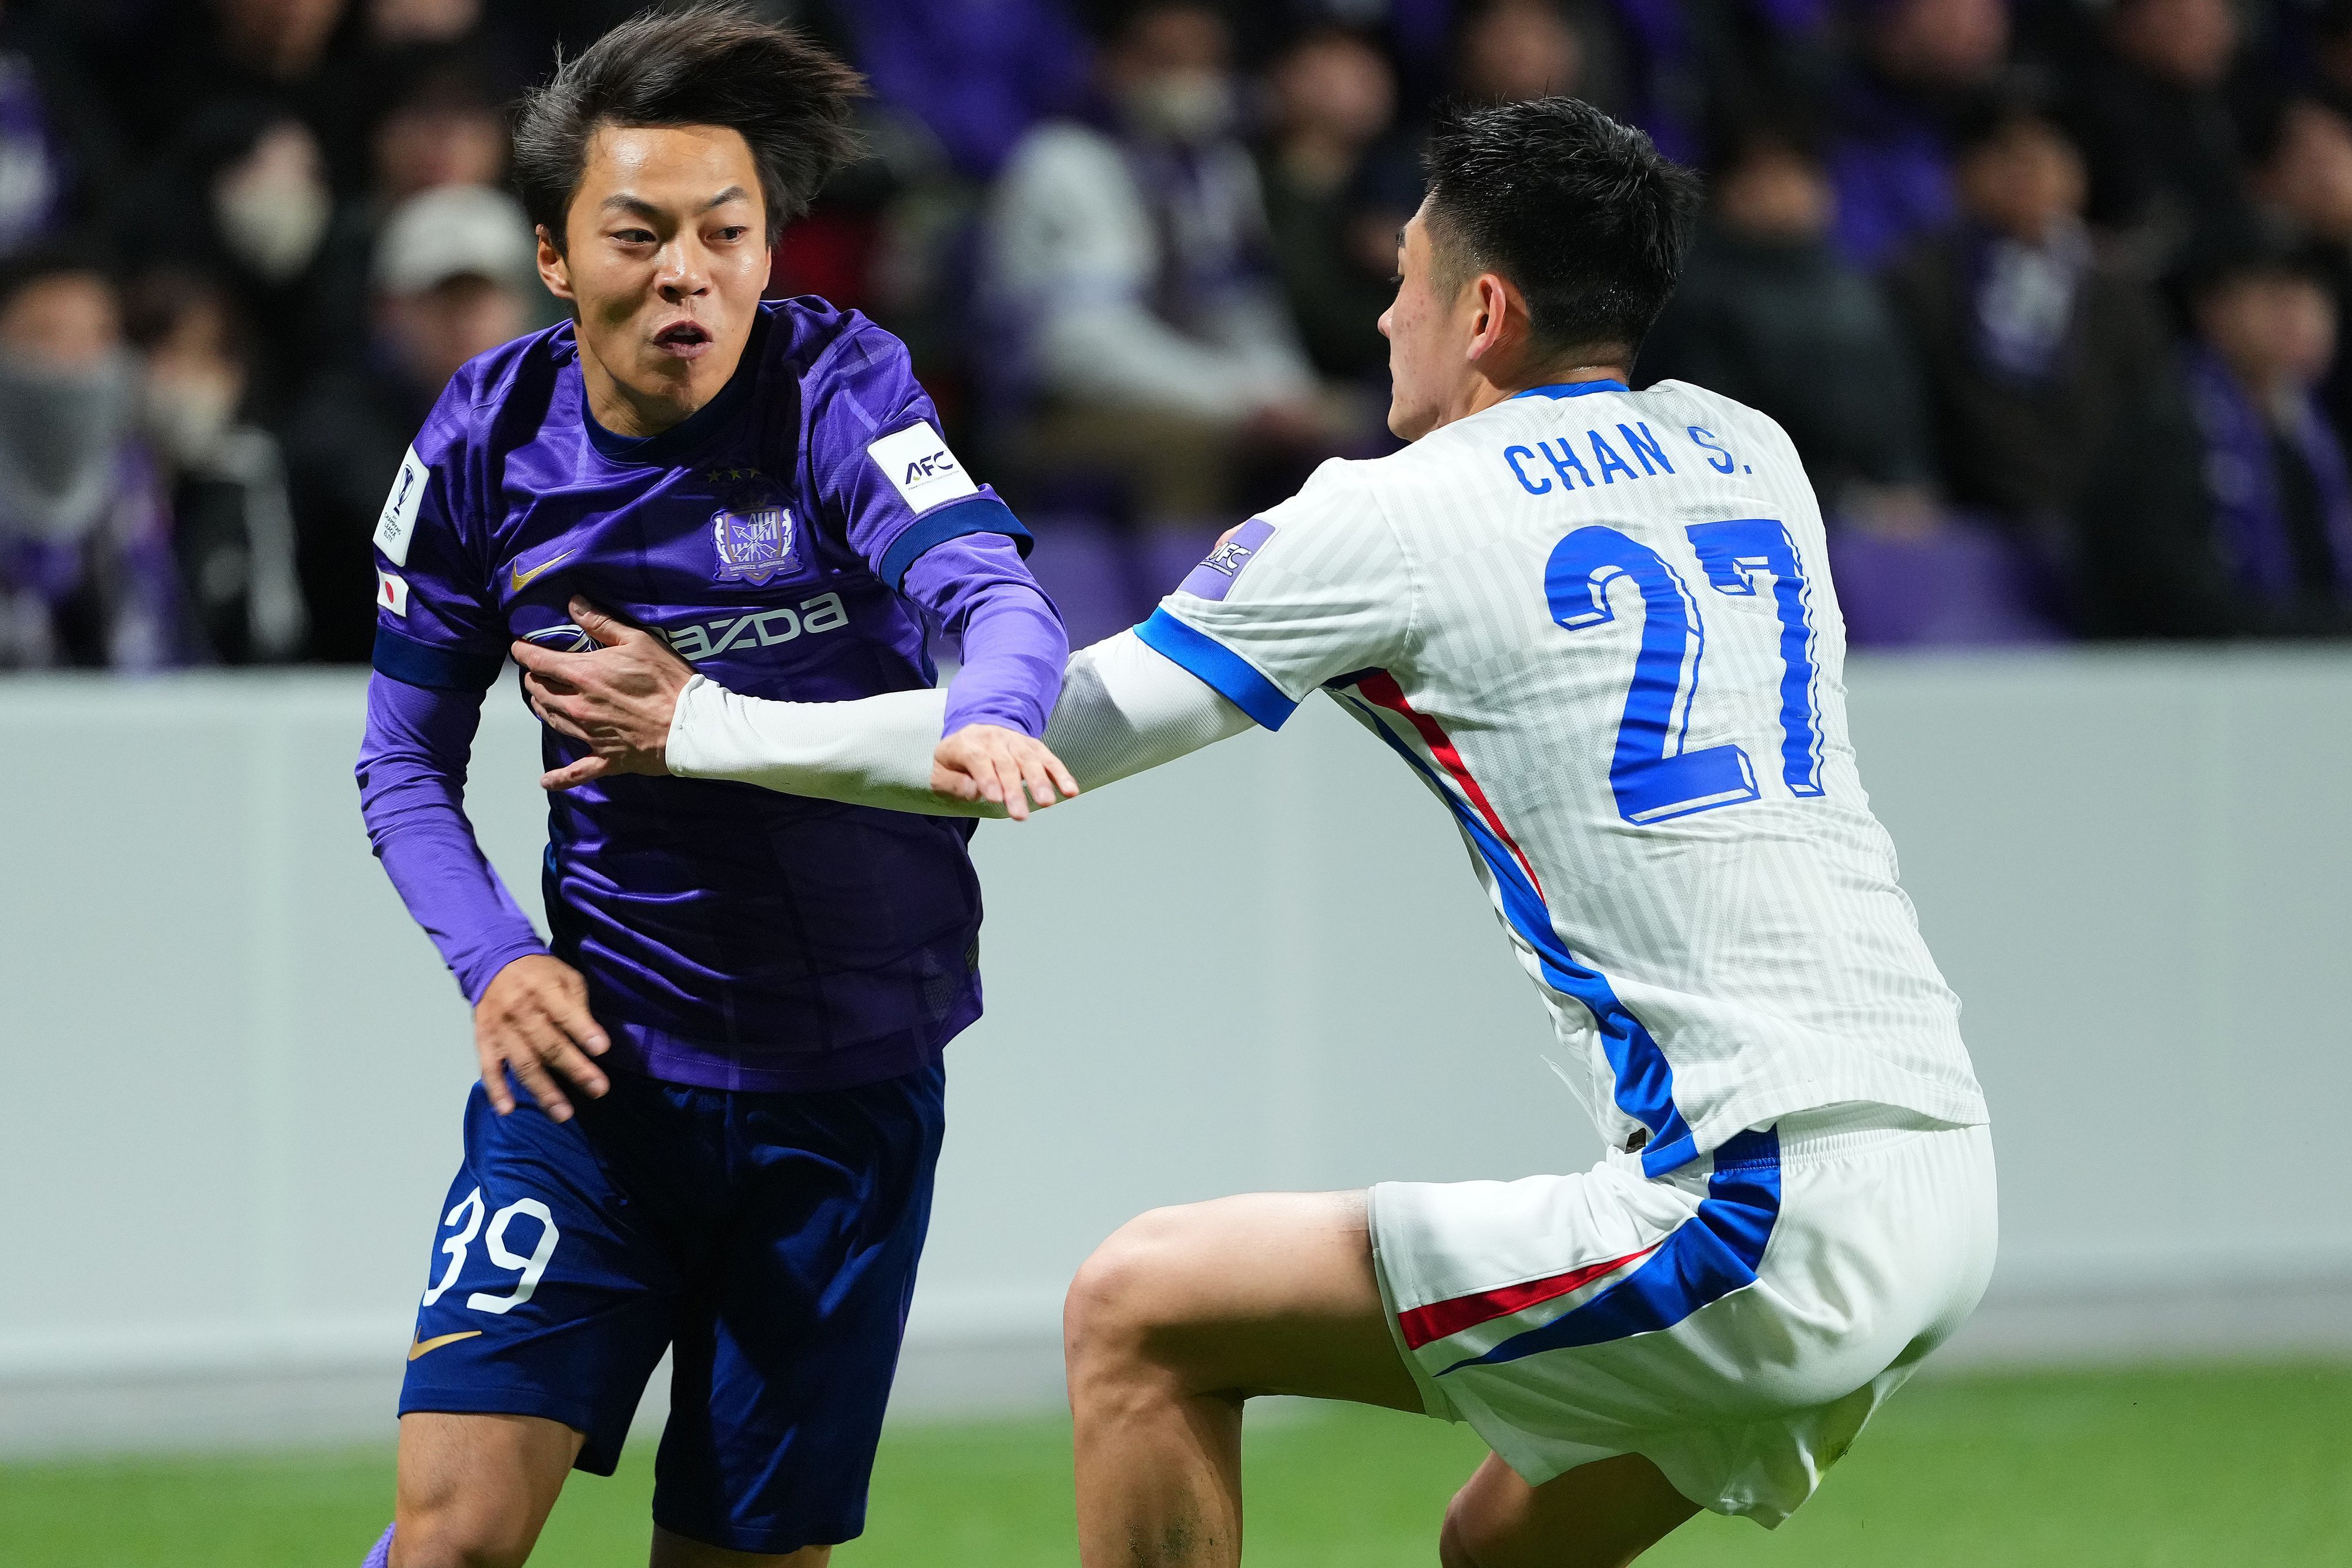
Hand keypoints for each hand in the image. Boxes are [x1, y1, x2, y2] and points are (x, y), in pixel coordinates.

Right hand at [474, 954, 610, 1120]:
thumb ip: (578, 1005)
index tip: (602, 1050)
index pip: (565, 1013)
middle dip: (574, 1069)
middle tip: (598, 1090)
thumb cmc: (539, 974)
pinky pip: (488, 1068)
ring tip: (562, 1113)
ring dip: (543, 1091)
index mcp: (543, 990)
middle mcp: (520, 1011)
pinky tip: (507, 1109)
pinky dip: (496, 1090)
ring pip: (523, 1063)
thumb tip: (595, 1040)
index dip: (583, 1031)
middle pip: (548, 1044)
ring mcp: (500, 1029)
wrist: (493, 962)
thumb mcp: (565, 977)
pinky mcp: (484, 1041)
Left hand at [511, 597, 692, 789]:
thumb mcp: (639, 640)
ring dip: (541, 707)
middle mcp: (578, 706)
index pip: (539, 661)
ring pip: (550, 720)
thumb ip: (602, 623)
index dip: (524, 652)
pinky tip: (546, 781)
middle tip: (537, 671)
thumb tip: (573, 604)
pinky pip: (576, 772)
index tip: (519, 648)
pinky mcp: (605, 758)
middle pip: (540, 691)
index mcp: (584, 675)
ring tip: (541, 699)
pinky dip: (559, 778)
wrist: (691, 725)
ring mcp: (589, 735)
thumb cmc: (668, 680)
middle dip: (534, 678)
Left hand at [931, 723, 1079, 820]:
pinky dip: (1060, 774)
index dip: (987, 778)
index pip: (978, 760)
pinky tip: (1070, 791)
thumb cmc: (956, 761)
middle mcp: (994, 739)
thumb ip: (953, 785)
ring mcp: (1016, 741)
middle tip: (1020, 815)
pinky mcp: (1033, 747)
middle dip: (1014, 789)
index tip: (994, 799)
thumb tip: (975, 792)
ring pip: (1029, 760)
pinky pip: (1048, 759)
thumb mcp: (940, 773)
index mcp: (968, 744)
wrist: (975, 731)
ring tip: (1047, 803)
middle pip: (1006, 763)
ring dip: (1039, 781)